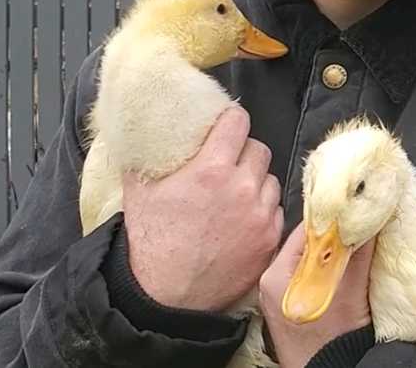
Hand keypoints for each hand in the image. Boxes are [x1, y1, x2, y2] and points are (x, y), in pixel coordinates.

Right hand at [122, 107, 283, 311]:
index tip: (226, 125)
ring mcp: (260, 214)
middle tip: (227, 164)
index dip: (231, 121)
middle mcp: (242, 188)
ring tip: (234, 194)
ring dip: (255, 182)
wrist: (167, 294)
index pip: (238, 122)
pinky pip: (275, 209)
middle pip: (258, 149)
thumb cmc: (151, 241)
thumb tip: (147, 130)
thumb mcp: (140, 191)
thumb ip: (147, 155)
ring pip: (270, 179)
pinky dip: (262, 209)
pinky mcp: (270, 238)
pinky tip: (242, 218)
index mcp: (211, 169)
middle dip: (243, 152)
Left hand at [259, 223, 374, 367]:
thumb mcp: (350, 288)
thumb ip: (358, 250)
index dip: (333, 217)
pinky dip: (333, 270)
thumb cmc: (333, 339)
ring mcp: (284, 298)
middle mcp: (274, 283)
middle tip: (361, 224)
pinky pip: (316, 278)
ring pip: (314, 261)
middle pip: (310, 245)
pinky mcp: (298, 309)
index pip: (305, 230)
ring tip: (359, 244)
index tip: (354, 207)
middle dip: (336, 236)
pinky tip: (351, 269)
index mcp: (276, 275)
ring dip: (337, 253)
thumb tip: (369, 216)